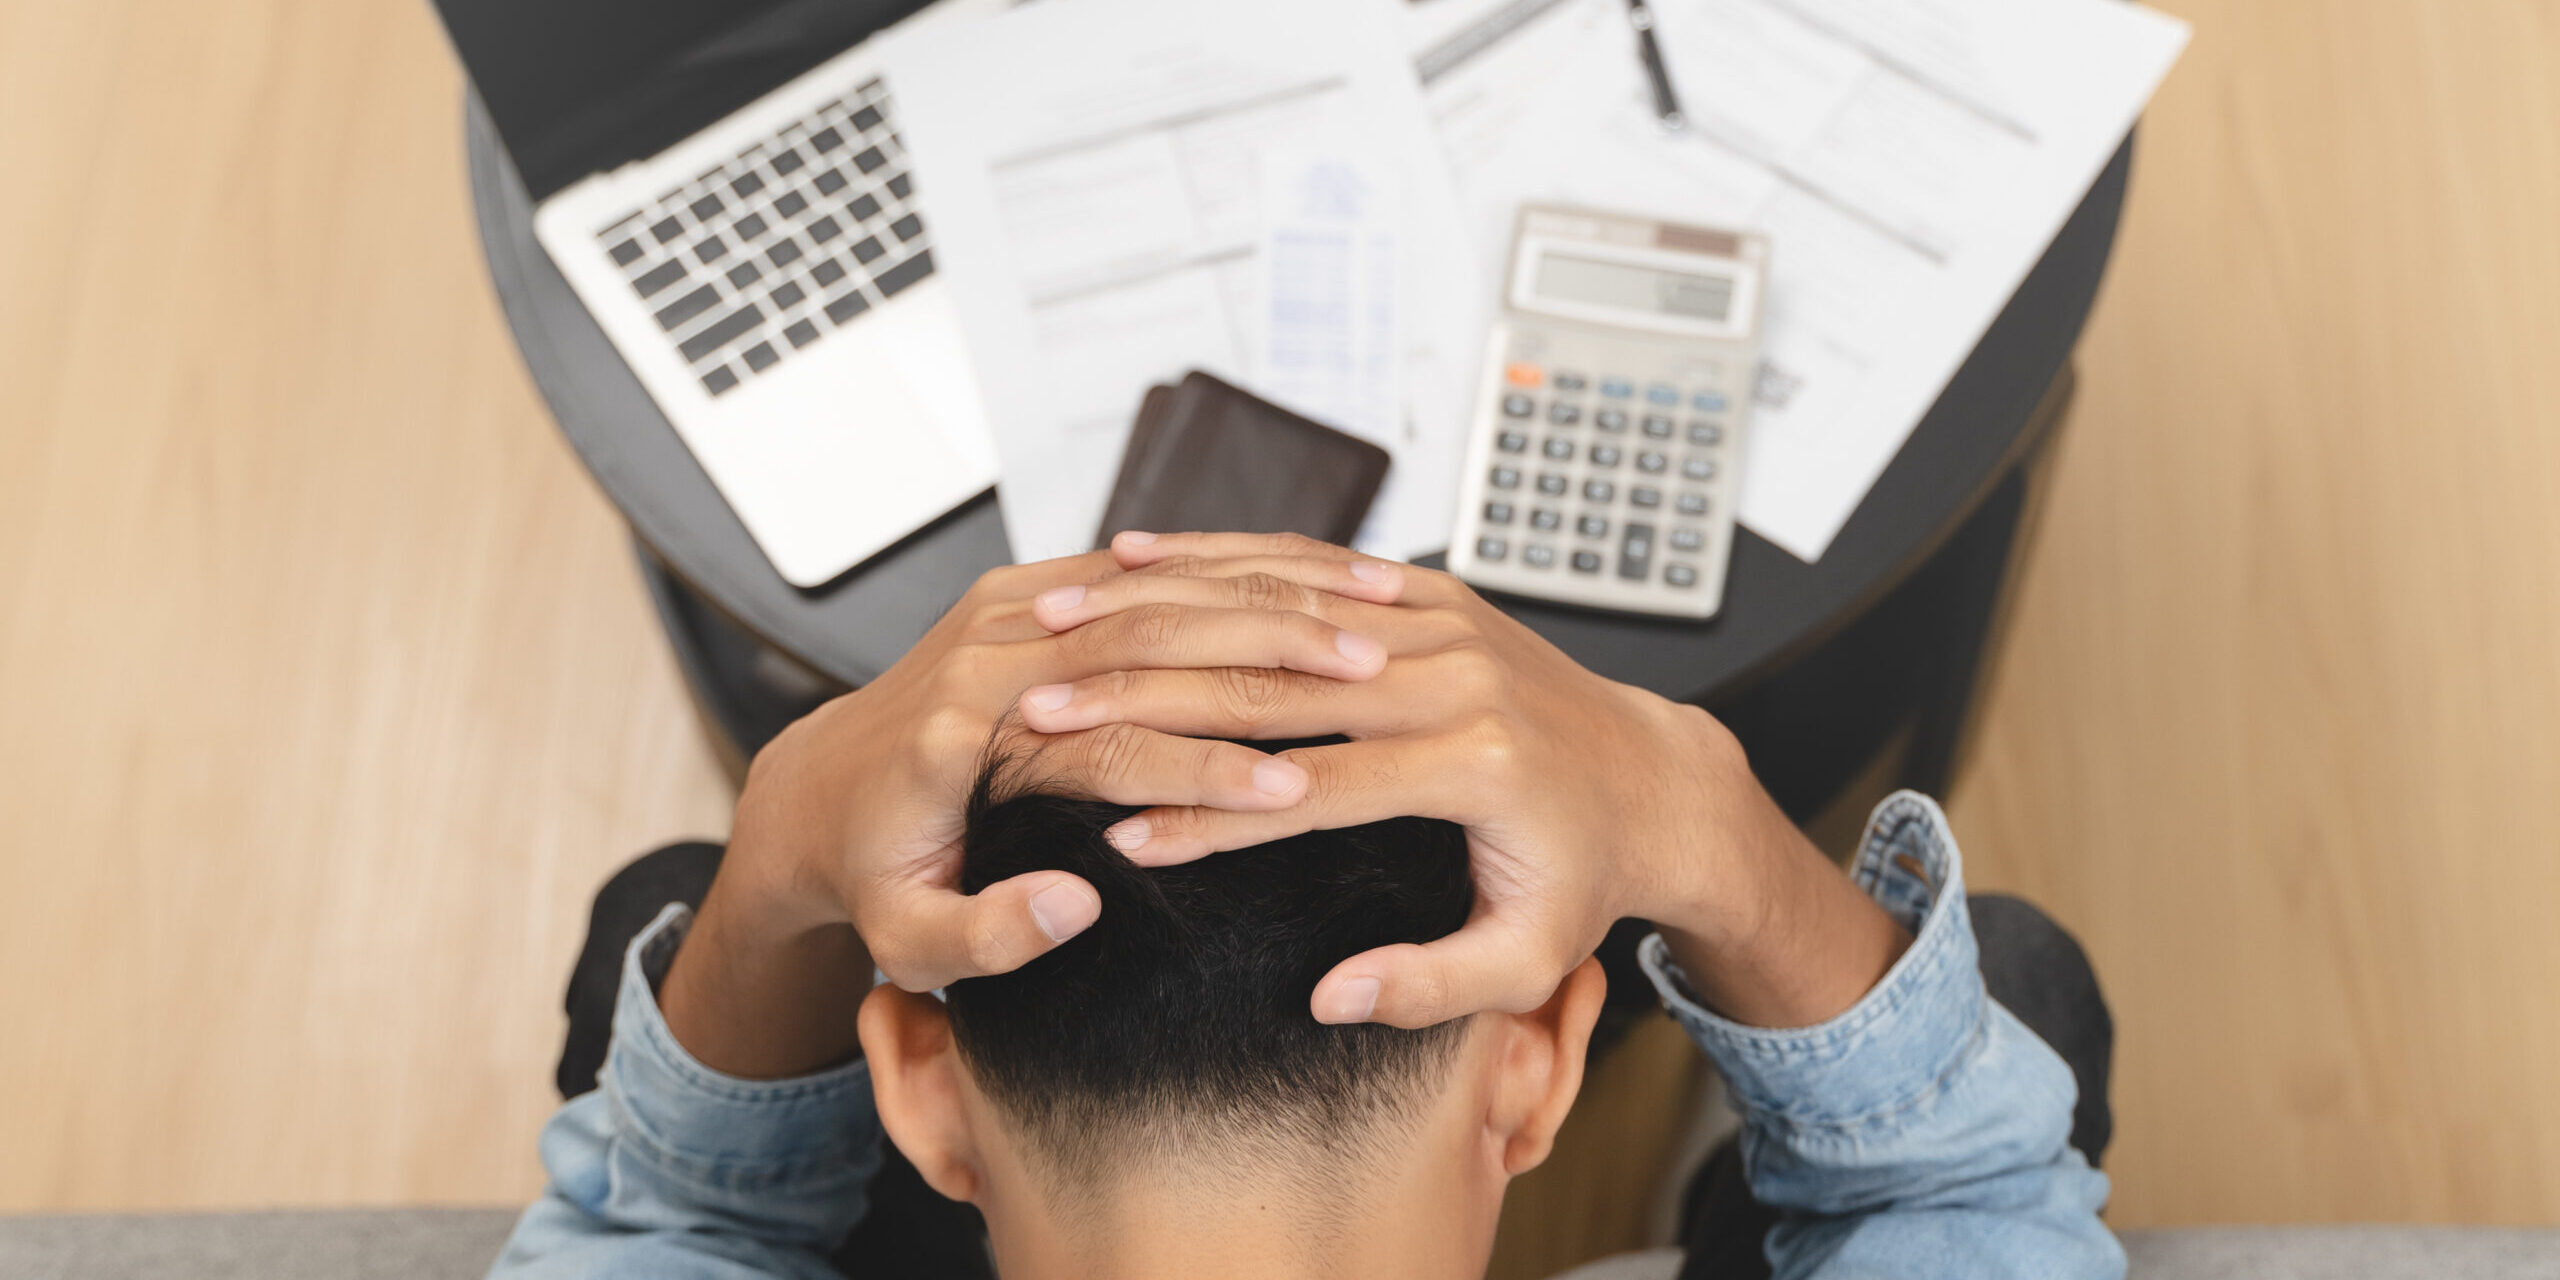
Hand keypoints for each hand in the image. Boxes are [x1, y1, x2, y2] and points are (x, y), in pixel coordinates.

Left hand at [659, 542, 1407, 1076]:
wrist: (818, 792)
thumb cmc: (874, 877)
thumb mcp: (910, 940)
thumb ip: (987, 934)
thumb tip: (1077, 906)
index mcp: (959, 734)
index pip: (1110, 743)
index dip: (1208, 767)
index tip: (1294, 791)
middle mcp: (983, 651)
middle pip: (1151, 636)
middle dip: (1267, 659)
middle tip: (1369, 681)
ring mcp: (1005, 609)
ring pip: (1161, 585)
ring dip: (1268, 603)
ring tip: (1366, 628)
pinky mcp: (1027, 593)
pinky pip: (1146, 568)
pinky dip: (1233, 575)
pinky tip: (1310, 588)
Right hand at [1018, 532, 1907, 1030]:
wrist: (1651, 779)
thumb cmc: (1581, 876)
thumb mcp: (1526, 959)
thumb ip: (1430, 985)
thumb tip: (1330, 997)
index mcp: (1477, 765)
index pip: (1315, 791)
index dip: (1213, 818)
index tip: (1123, 839)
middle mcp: (1460, 676)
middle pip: (1275, 686)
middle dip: (1150, 703)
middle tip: (1046, 719)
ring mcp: (1445, 620)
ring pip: (1278, 605)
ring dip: (1163, 617)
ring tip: (1060, 625)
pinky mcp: (1430, 591)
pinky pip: (1312, 565)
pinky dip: (1222, 562)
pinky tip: (1139, 558)